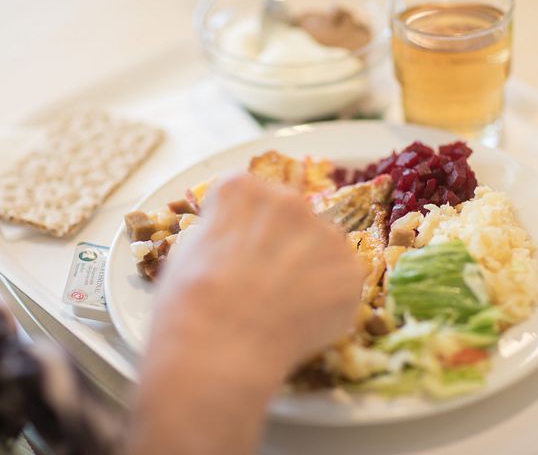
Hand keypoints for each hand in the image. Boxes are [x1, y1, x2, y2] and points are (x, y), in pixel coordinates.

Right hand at [129, 175, 362, 454]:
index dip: (244, 228)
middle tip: (264, 281)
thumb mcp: (188, 249)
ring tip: (284, 304)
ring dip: (309, 267)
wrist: (219, 350)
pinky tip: (302, 318)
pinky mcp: (349, 272)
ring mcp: (325, 234)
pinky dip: (328, 298)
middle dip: (282, 242)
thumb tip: (235, 238)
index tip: (238, 252)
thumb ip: (220, 230)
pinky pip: (341, 279)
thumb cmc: (189, 303)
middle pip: (291, 216)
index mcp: (243, 188)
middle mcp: (289, 200)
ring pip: (322, 245)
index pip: (252, 196)